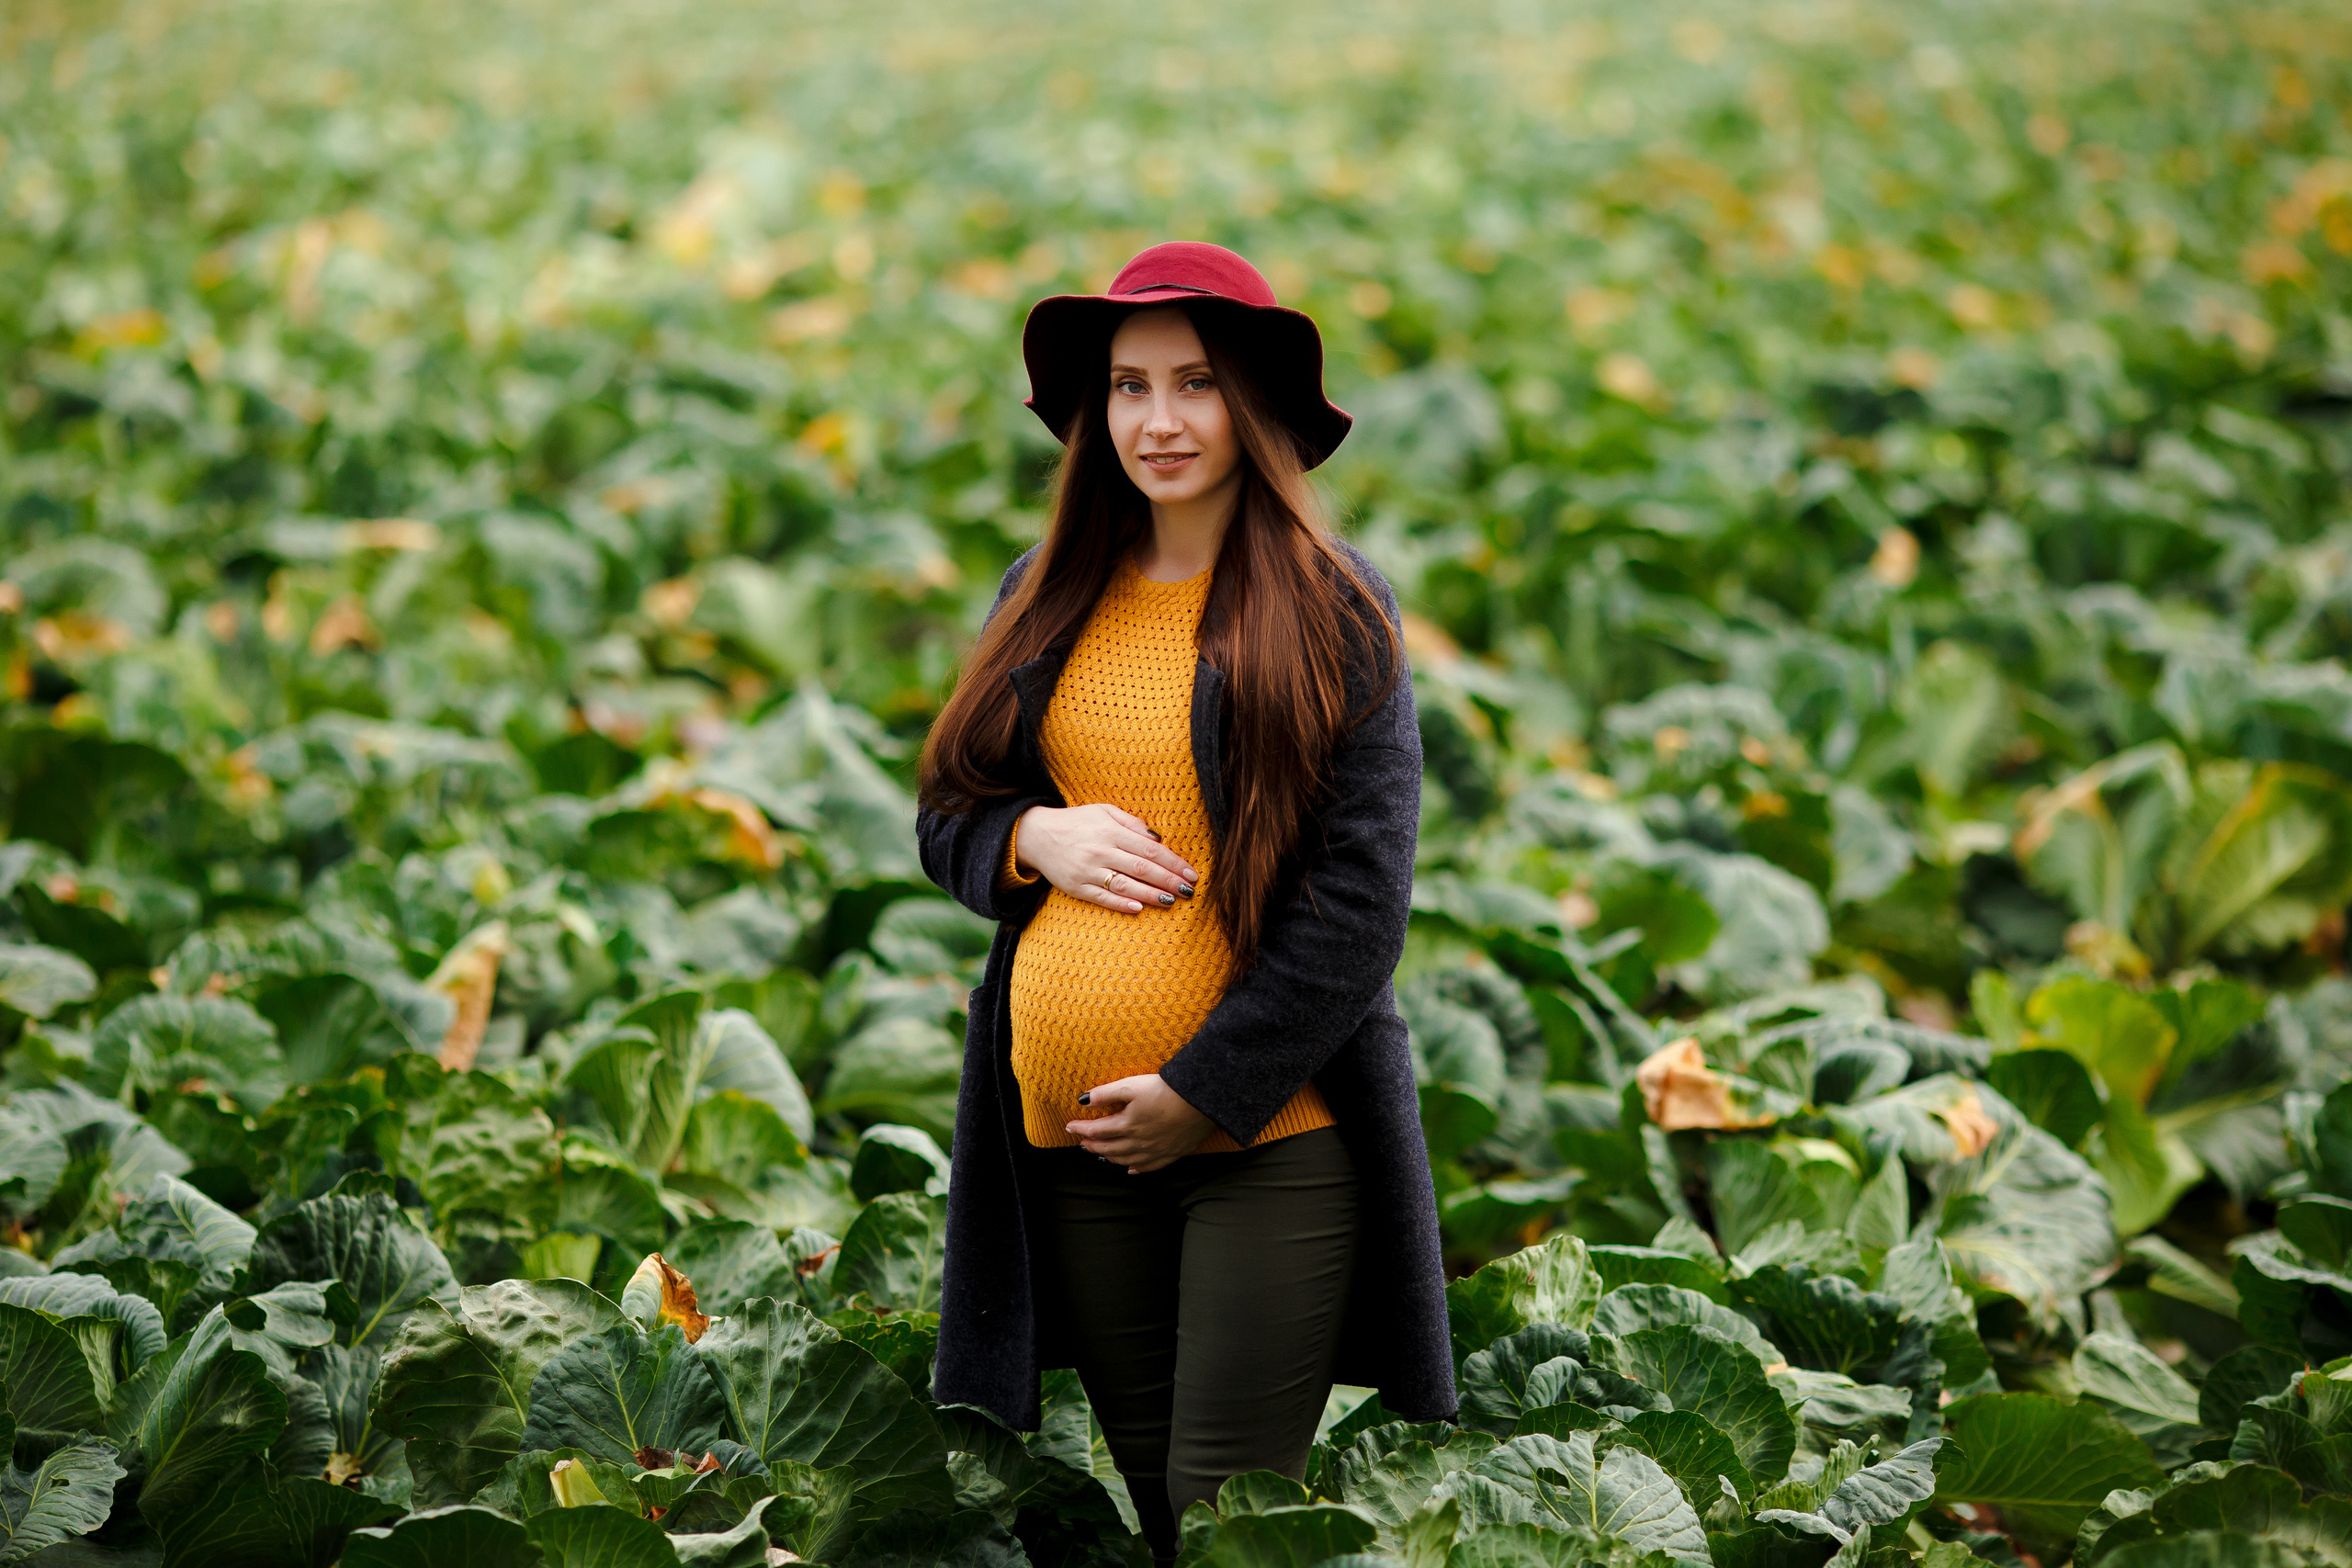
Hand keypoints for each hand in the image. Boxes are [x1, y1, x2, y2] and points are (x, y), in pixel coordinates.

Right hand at [1014, 803, 1197, 914]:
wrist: (1036, 835)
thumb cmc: (1076, 822)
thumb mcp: (1103, 811)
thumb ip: (1132, 823)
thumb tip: (1158, 839)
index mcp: (1111, 831)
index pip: (1150, 850)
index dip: (1173, 863)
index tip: (1191, 873)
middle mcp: (1101, 851)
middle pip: (1142, 869)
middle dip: (1169, 880)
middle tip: (1189, 891)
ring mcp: (1088, 871)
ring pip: (1125, 885)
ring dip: (1151, 894)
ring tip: (1171, 901)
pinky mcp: (1076, 887)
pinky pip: (1102, 897)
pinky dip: (1121, 903)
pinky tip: (1139, 908)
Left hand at [1068, 1074, 1215, 1171]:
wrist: (1201, 1100)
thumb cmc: (1166, 1089)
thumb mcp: (1132, 1085)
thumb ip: (1106, 1094)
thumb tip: (1083, 1101)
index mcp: (1126, 1125)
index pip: (1096, 1131)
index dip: (1080, 1129)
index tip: (1069, 1127)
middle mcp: (1137, 1143)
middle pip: (1108, 1148)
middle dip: (1092, 1146)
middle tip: (1081, 1143)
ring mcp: (1154, 1151)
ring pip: (1125, 1160)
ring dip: (1110, 1158)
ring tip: (1100, 1155)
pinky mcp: (1171, 1154)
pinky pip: (1148, 1167)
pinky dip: (1135, 1169)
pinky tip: (1130, 1169)